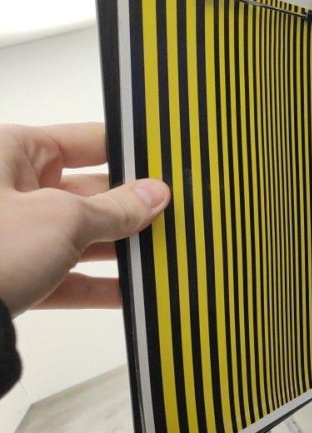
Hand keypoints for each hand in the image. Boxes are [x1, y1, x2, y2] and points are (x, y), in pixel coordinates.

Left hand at [0, 123, 169, 316]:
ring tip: (161, 255)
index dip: (130, 152)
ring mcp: (11, 233)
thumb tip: (154, 195)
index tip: (167, 165)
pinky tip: (131, 292)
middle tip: (174, 215)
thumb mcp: (63, 220)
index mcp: (12, 152)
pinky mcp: (13, 274)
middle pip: (89, 191)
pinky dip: (96, 284)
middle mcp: (10, 188)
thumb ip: (117, 208)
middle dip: (132, 207)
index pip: (87, 140)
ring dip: (120, 248)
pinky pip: (64, 274)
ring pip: (80, 235)